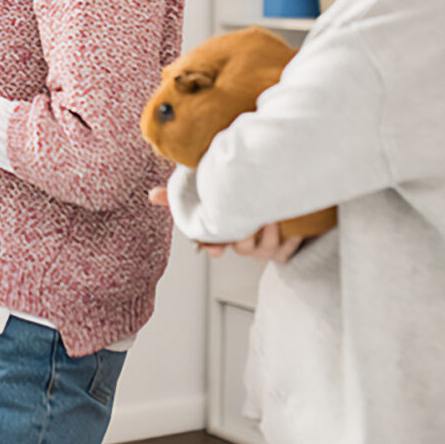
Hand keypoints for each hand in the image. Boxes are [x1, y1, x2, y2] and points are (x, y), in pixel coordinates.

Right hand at [146, 186, 300, 262]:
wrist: (280, 206)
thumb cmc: (238, 200)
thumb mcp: (207, 194)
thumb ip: (179, 196)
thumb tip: (151, 194)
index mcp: (224, 236)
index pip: (214, 245)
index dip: (214, 246)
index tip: (215, 247)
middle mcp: (244, 244)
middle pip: (242, 247)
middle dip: (246, 235)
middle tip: (252, 218)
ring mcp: (265, 249)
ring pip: (266, 248)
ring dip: (270, 234)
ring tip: (273, 215)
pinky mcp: (287, 249)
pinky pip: (288, 248)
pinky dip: (291, 237)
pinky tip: (293, 222)